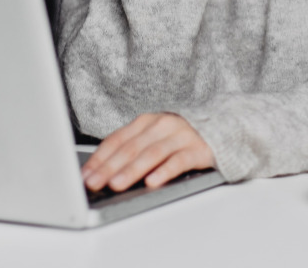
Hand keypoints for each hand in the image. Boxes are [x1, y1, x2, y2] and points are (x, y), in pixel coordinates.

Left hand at [81, 113, 214, 191]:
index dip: (99, 158)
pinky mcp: (199, 149)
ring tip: (116, 185)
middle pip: (130, 148)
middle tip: (93, 183)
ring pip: (152, 154)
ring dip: (132, 170)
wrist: (223, 128)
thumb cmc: (181, 138)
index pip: (116, 140)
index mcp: (146, 121)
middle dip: (108, 167)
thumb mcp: (154, 138)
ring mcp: (181, 135)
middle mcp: (162, 125)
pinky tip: (152, 182)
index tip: (84, 175)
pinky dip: (164, 171)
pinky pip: (179, 161)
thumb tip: (102, 173)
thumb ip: (132, 150)